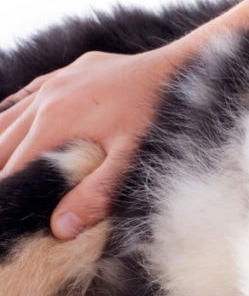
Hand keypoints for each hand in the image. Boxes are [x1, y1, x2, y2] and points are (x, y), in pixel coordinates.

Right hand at [0, 46, 183, 238]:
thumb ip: (97, 193)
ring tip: (6, 175)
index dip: (9, 196)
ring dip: (2, 149)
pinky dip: (10, 118)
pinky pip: (24, 96)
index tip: (9, 219)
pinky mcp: (68, 73)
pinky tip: (7, 133)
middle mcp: (46, 98)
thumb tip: (59, 229)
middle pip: (3, 145)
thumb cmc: (161, 115)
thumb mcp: (132, 159)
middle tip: (7, 203)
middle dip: (3, 174)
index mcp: (55, 123)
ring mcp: (55, 82)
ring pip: (6, 119)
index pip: (14, 169)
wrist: (183, 66)